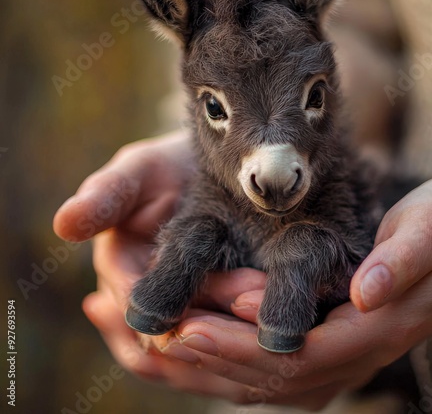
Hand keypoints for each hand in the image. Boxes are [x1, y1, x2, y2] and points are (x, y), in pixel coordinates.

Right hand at [53, 133, 283, 402]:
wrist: (206, 173)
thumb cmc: (167, 168)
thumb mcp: (139, 172)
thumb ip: (106, 195)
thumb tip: (64, 224)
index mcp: (121, 276)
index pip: (138, 311)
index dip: (175, 308)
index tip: (225, 294)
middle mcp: (149, 305)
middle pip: (173, 339)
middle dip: (216, 322)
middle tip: (260, 298)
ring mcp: (183, 313)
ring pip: (200, 351)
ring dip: (236, 336)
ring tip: (274, 306)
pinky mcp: (215, 313)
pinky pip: (225, 344)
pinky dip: (248, 337)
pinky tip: (279, 319)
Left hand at [156, 173, 431, 408]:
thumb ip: (402, 262)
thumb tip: (365, 293)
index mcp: (378, 325)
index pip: (300, 351)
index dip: (241, 344)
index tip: (189, 325)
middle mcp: (356, 348)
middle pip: (272, 374)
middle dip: (208, 357)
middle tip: (150, 335)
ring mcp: (344, 348)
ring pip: (266, 375)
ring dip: (209, 361)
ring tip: (154, 339)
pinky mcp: (332, 333)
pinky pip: (273, 358)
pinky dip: (229, 350)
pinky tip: (194, 330)